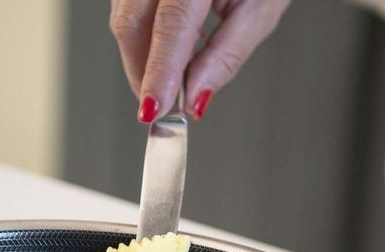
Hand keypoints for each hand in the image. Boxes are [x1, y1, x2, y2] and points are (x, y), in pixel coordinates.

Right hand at [109, 0, 289, 121]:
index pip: (171, 25)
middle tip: (163, 104)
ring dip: (142, 56)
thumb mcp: (261, 8)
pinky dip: (144, 35)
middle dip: (143, 72)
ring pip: (123, 17)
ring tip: (176, 71)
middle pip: (132, 23)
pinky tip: (170, 44)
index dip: (159, 72)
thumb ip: (227, 54)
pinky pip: (126, 6)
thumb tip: (196, 95)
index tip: (155, 109)